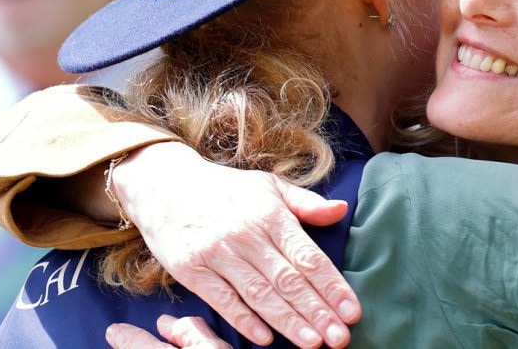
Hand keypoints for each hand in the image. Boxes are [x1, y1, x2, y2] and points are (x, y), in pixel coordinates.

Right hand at [113, 142, 360, 347]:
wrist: (164, 184)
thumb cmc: (225, 189)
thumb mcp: (267, 186)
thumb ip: (305, 203)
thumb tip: (341, 209)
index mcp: (270, 215)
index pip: (308, 256)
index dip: (332, 286)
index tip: (352, 311)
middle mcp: (246, 234)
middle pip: (288, 280)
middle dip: (317, 312)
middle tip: (340, 337)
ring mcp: (217, 253)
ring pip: (259, 294)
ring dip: (287, 322)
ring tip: (313, 343)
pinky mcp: (191, 269)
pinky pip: (221, 299)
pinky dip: (243, 320)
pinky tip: (264, 338)